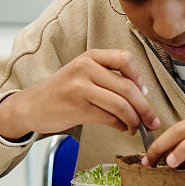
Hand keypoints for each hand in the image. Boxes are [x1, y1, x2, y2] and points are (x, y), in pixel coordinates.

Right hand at [0, 49, 159, 140]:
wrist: (32, 106)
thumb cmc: (63, 91)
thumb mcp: (83, 73)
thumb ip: (109, 77)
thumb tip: (142, 96)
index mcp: (90, 56)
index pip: (125, 59)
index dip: (140, 77)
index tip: (145, 93)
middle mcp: (85, 68)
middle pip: (127, 87)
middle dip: (144, 108)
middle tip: (152, 120)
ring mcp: (80, 88)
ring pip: (120, 105)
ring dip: (134, 120)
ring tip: (136, 128)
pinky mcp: (77, 108)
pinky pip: (109, 118)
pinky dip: (121, 126)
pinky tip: (122, 128)